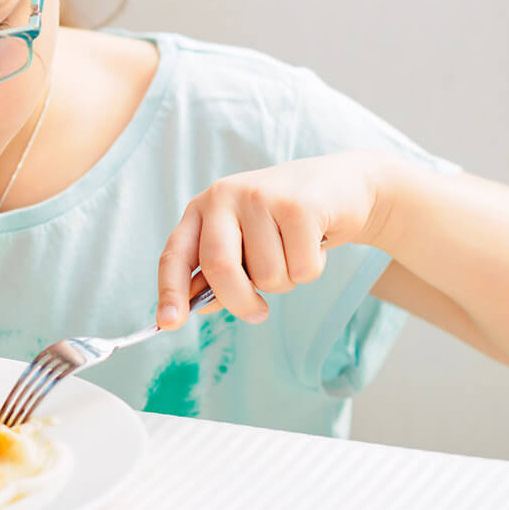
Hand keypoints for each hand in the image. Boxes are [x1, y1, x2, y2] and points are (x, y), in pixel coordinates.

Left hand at [156, 152, 387, 328]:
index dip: (170, 291)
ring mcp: (260, 197)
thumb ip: (217, 273)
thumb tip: (196, 306)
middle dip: (239, 301)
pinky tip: (315, 242)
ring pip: (267, 275)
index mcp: (201, 210)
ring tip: (294, 252)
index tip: (168, 323)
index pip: (175, 254)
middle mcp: (224, 197)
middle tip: (258, 314)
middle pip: (220, 268)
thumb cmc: (282, 223)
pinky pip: (302, 270)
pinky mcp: (300, 206)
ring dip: (286, 280)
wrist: (340, 186)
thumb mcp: (244, 242)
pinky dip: (312, 268)